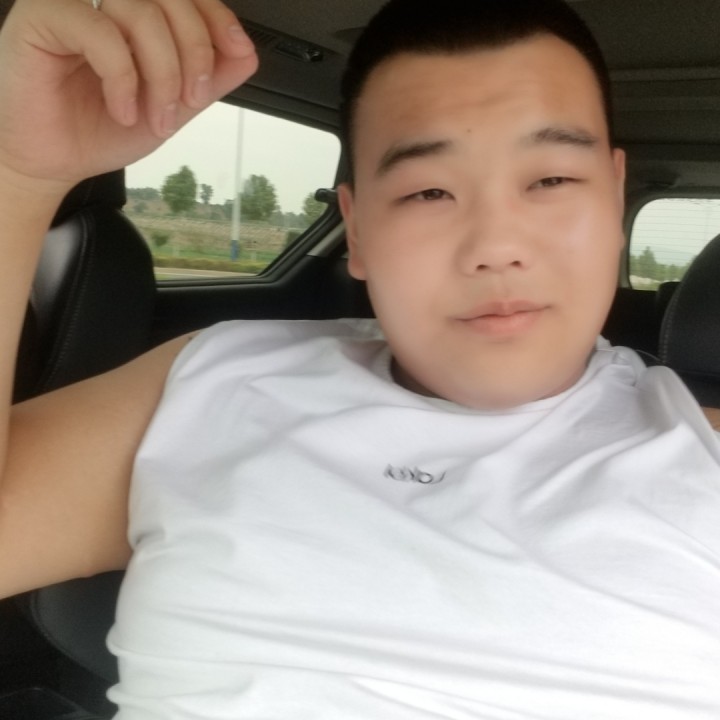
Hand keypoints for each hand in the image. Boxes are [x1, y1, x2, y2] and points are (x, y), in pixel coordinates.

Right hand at [0, 0, 257, 191]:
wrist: (54, 162)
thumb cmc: (100, 130)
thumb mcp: (172, 108)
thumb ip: (209, 80)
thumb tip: (248, 54)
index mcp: (137, 19)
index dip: (218, 18)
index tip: (237, 50)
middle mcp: (107, 4)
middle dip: (195, 53)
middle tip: (190, 99)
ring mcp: (74, 7)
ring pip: (141, 12)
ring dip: (162, 73)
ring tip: (154, 116)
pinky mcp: (42, 19)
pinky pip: (100, 31)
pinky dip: (123, 77)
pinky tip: (123, 109)